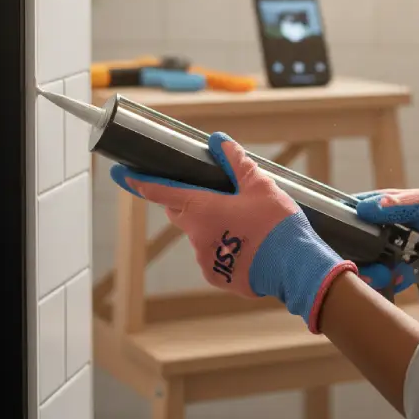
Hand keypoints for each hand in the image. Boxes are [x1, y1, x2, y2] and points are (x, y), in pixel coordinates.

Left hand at [109, 132, 357, 332]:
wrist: (295, 268)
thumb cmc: (277, 224)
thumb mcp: (260, 185)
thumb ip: (236, 162)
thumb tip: (219, 140)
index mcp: (201, 208)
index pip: (161, 191)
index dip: (141, 181)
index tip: (123, 174)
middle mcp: (196, 235)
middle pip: (181, 212)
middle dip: (191, 202)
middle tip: (217, 196)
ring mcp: (205, 260)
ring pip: (200, 235)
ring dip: (213, 227)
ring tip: (246, 224)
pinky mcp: (217, 278)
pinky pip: (213, 256)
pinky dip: (224, 248)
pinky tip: (248, 245)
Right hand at [354, 189, 418, 291]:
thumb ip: (400, 205)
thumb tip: (367, 208)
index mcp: (392, 204)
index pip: (360, 207)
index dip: (345, 217)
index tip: (332, 229)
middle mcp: (390, 225)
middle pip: (362, 238)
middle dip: (358, 252)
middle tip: (357, 263)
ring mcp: (398, 247)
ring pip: (373, 260)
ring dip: (375, 270)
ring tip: (381, 275)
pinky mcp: (407, 266)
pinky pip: (390, 275)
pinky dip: (391, 280)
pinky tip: (395, 282)